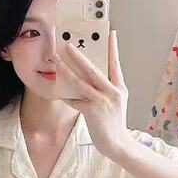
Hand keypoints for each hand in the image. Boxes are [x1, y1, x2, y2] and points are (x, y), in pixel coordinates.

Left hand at [55, 31, 133, 160]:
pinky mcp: (92, 111)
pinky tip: (58, 90)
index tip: (110, 33)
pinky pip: (75, 100)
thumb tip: (89, 78)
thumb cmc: (114, 124)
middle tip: (68, 45)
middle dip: (79, 56)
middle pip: (94, 69)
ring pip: (81, 82)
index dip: (113, 48)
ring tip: (58, 62)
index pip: (115, 64)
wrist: (117, 144)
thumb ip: (106, 90)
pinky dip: (66, 96)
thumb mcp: (116, 103)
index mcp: (119, 88)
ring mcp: (102, 101)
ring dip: (67, 71)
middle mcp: (112, 92)